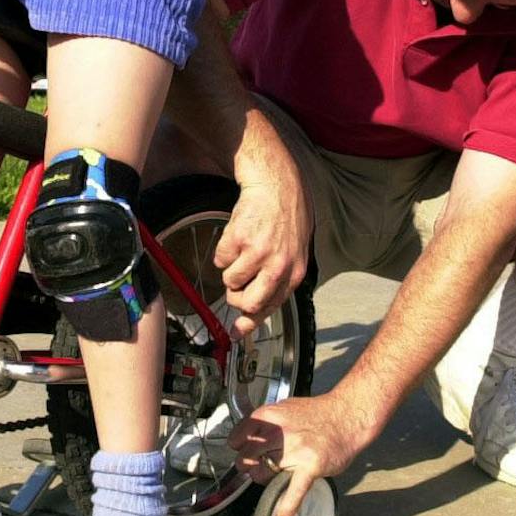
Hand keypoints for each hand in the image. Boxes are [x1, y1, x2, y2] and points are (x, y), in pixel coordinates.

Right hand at [213, 180, 309, 338]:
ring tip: (242, 249)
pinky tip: (238, 235)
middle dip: (236, 298)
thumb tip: (249, 316)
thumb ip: (276, 282)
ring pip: (230, 281)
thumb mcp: (292, 253)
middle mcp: (278, 266)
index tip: (236, 331)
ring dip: (230, 269)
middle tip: (235, 286)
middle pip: (248, 304)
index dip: (250, 322)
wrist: (276, 183)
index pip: (270, 308)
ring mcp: (258, 253)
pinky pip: (220, 260)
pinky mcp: (239, 239)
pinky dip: (223, 250)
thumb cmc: (285, 216)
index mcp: (295, 272)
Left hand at [228, 392, 374, 515]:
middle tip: (255, 465)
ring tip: (273, 476)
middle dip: (248, 464)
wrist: (347, 417)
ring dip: (264, 479)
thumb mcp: (285, 408)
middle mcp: (280, 433)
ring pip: (263, 473)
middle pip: (247, 457)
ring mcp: (295, 450)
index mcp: (271, 416)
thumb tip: (246, 435)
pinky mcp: (310, 466)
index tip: (240, 450)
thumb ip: (266, 422)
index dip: (238, 446)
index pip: (239, 436)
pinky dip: (286, 508)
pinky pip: (293, 492)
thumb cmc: (318, 414)